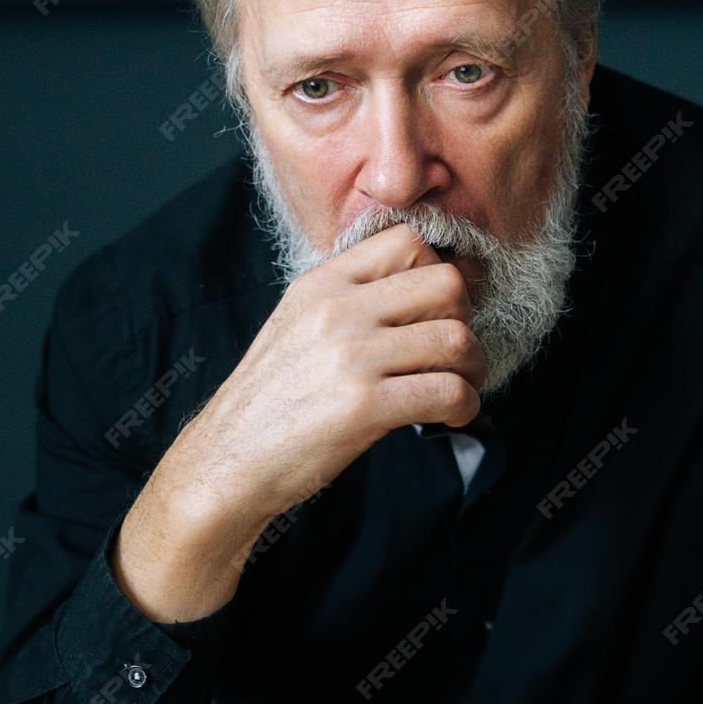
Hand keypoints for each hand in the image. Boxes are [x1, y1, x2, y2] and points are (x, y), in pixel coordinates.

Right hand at [113, 227, 485, 623]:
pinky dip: (466, 406)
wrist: (229, 462)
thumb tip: (418, 290)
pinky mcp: (364, 407)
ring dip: (473, 368)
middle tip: (457, 353)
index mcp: (322, 284)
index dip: (439, 271)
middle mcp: (337, 311)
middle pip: (445, 284)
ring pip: (456, 339)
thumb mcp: (296, 326)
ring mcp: (351, 358)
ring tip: (460, 388)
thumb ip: (348, 300)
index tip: (440, 309)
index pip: (407, 241)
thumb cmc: (270, 402)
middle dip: (467, 318)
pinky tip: (452, 416)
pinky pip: (449, 391)